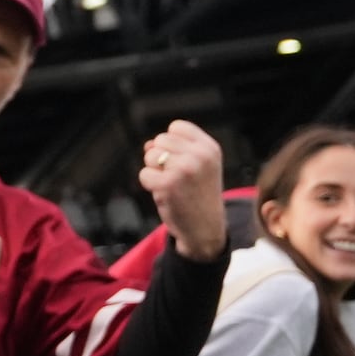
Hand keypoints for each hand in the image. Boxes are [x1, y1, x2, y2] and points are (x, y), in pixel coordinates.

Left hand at [141, 121, 227, 260]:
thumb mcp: (197, 166)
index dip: (172, 143)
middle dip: (161, 158)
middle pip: (160, 140)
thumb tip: (148, 144)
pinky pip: (144, 174)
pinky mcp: (167, 184)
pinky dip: (149, 184)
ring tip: (173, 185)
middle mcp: (199, 156)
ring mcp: (183, 169)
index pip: (177, 127)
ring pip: (150, 155)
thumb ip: (175, 149)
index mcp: (210, 148)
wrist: (205, 228)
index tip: (182, 160)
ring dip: (155, 170)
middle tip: (178, 177)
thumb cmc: (198, 194)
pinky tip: (166, 194)